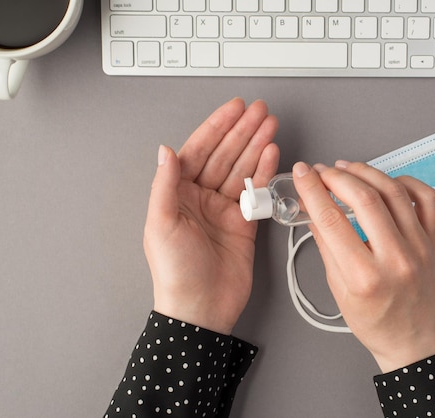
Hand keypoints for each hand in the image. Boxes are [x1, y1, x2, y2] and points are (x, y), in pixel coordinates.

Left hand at [144, 98, 278, 333]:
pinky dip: (265, 173)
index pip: (199, 151)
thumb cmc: (175, 273)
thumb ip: (165, 185)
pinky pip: (256, 192)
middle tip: (261, 112)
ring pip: (242, 169)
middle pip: (225, 155)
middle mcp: (201, 198)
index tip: (234, 109)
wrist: (201, 308)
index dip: (217, 128)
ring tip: (271, 126)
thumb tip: (165, 150)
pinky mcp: (244, 223)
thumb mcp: (161, 224)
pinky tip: (272, 155)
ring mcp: (224, 209)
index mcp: (178, 194)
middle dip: (243, 132)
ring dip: (257, 147)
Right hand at [292, 161, 434, 372]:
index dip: (312, 190)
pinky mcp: (433, 240)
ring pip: (394, 191)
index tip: (302, 173)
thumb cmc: (375, 322)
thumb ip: (326, 247)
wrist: (414, 341)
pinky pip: (425, 198)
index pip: (332, 220)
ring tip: (346, 169)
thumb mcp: (338, 290)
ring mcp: (419, 246)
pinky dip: (404, 181)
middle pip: (364, 199)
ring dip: (366, 173)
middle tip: (321, 171)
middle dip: (337, 177)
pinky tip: (384, 181)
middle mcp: (395, 258)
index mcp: (365, 277)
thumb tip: (312, 210)